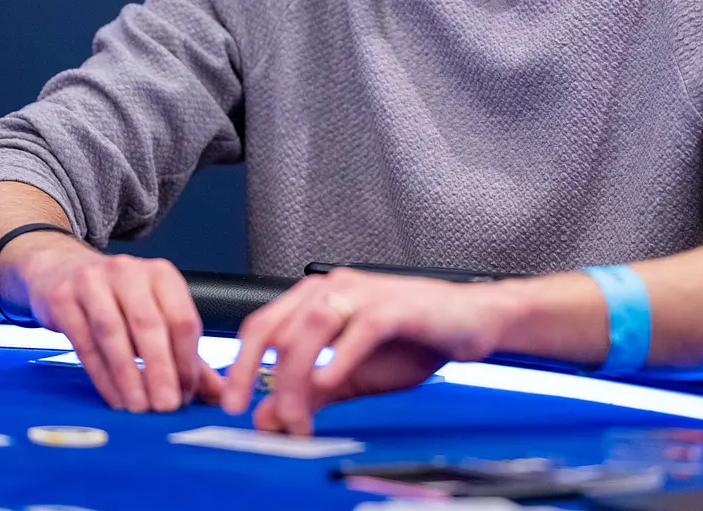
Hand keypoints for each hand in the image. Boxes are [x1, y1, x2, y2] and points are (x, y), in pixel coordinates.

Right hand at [3, 234, 220, 413]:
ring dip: (129, 376)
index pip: (182, 319)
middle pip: (150, 326)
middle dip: (161, 370)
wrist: (60, 269)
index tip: (187, 395)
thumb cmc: (117, 300)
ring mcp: (92, 281)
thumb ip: (186, 354)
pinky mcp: (62, 298)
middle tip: (167, 407)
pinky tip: (115, 398)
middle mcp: (129, 271)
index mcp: (161, 274)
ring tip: (139, 407)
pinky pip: (85, 343)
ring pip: (114, 335)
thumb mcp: (154, 314)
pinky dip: (102, 375)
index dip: (187, 361)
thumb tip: (220, 395)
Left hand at [221, 269, 516, 435]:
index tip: (231, 403)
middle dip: (256, 372)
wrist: (471, 323)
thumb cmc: (414, 340)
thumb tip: (269, 416)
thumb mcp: (353, 375)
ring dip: (296, 375)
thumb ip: (312, 393)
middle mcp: (334, 287)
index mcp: (318, 298)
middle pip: (278, 326)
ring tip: (295, 414)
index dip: (240, 364)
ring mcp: (365, 293)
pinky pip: (359, 328)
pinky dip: (339, 356)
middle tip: (251, 411)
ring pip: (311, 326)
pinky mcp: (396, 306)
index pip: (263, 325)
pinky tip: (328, 382)